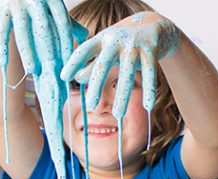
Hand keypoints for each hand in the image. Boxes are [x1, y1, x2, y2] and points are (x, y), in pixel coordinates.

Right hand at [0, 0, 86, 74]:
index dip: (67, 44)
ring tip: (32, 71)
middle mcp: (36, 0)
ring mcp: (18, 3)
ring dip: (28, 52)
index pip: (63, 24)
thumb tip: (84, 36)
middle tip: (53, 72)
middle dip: (49, 51)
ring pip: (22, 30)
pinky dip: (1, 47)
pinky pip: (1, 30)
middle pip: (44, 29)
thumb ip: (66, 20)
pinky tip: (2, 64)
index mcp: (52, 0)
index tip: (69, 65)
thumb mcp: (52, 4)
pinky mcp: (2, 7)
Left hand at [60, 11, 180, 119]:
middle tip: (91, 105)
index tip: (63, 77)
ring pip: (127, 74)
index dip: (73, 62)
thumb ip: (92, 63)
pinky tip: (148, 106)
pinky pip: (150, 74)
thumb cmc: (124, 42)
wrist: (154, 24)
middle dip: (97, 85)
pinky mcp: (151, 50)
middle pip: (104, 65)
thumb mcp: (106, 50)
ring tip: (118, 115)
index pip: (84, 50)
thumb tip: (77, 78)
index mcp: (102, 39)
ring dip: (123, 96)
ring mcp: (134, 45)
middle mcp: (116, 40)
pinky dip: (149, 91)